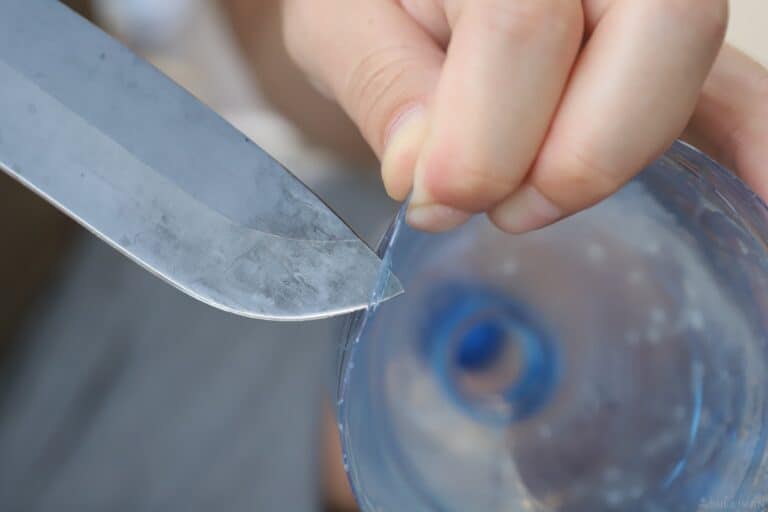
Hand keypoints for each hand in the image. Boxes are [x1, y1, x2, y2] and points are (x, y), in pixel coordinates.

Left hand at [282, 1, 766, 232]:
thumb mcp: (337, 25)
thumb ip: (381, 84)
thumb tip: (430, 171)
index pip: (525, 21)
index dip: (487, 134)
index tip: (434, 200)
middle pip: (657, 27)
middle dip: (578, 151)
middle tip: (498, 207)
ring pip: (688, 56)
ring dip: (616, 152)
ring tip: (527, 199)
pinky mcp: (655, 34)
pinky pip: (728, 83)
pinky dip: (747, 141)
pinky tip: (760, 196)